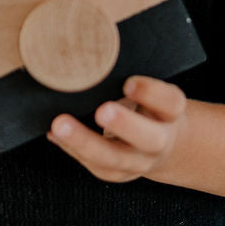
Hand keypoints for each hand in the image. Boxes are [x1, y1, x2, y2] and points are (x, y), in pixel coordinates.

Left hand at [46, 75, 188, 182]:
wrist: (162, 146)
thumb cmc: (149, 107)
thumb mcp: (150, 91)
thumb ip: (129, 77)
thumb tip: (93, 52)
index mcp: (170, 114)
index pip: (170, 103)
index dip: (151, 93)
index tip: (128, 83)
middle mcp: (159, 141)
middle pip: (150, 138)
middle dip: (125, 125)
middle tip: (102, 111)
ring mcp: (138, 162)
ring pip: (114, 159)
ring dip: (84, 141)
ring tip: (60, 125)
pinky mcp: (115, 173)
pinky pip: (92, 164)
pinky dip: (70, 147)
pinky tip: (53, 134)